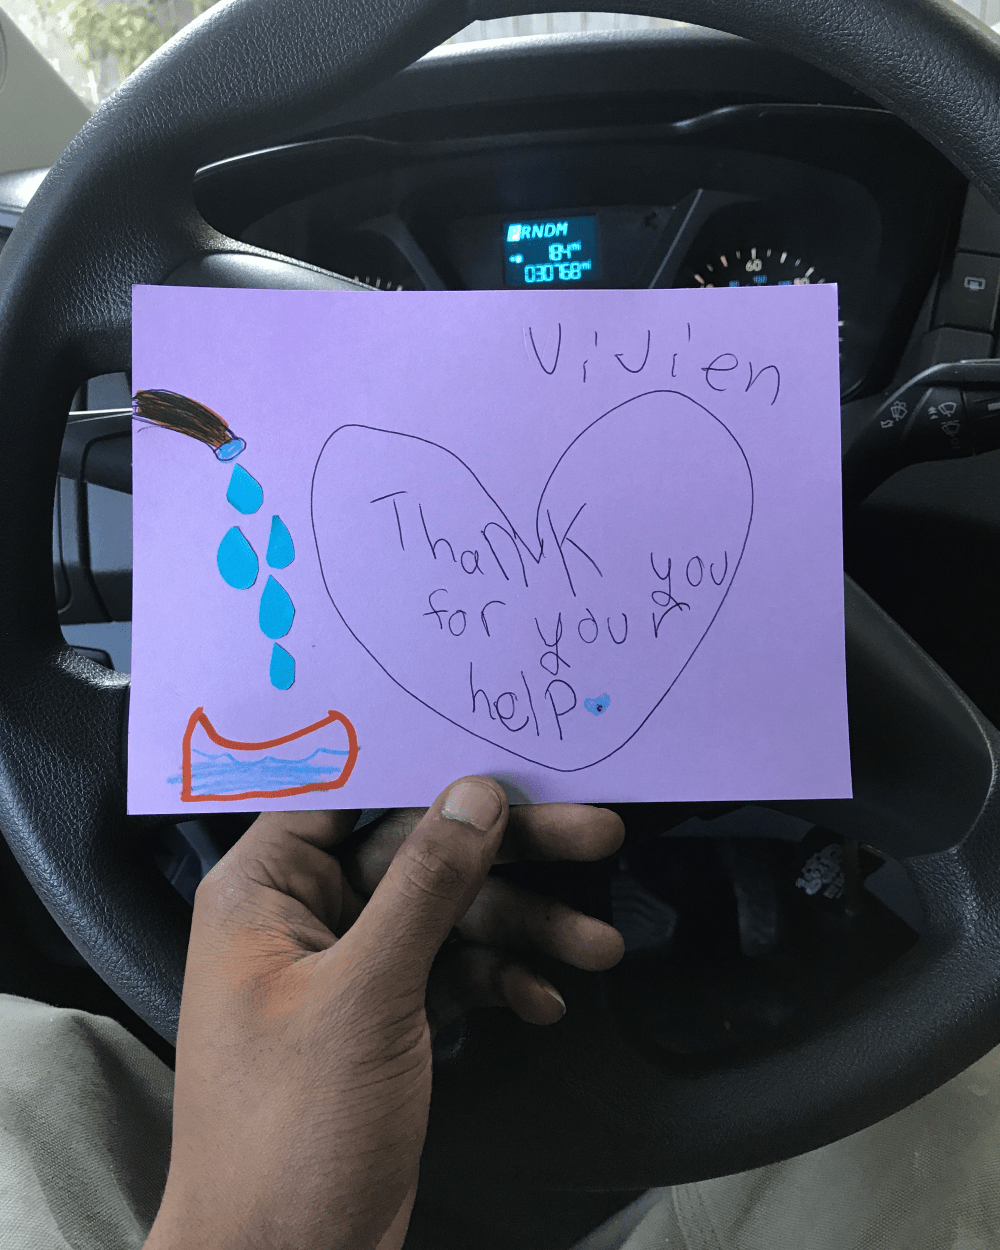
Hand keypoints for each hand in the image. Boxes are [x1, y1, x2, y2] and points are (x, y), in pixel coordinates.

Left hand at [144, 778, 624, 1249]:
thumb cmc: (294, 1126)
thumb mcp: (367, 994)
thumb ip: (424, 885)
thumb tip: (476, 793)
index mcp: (266, 887)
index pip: (348, 791)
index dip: (424, 764)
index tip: (503, 746)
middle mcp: (307, 913)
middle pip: (418, 850)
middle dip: (508, 852)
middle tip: (597, 832)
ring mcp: (351, 966)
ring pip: (448, 913)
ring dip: (524, 927)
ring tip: (599, 947)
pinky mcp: (387, 1014)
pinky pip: (453, 970)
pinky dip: (500, 980)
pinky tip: (545, 1000)